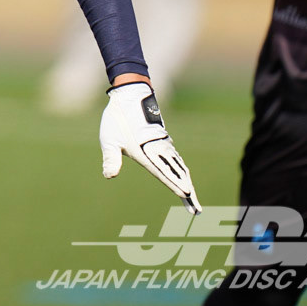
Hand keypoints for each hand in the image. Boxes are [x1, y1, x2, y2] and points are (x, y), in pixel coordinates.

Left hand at [100, 82, 201, 212]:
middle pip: (177, 174)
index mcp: (146, 153)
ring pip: (179, 167)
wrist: (130, 95)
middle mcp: (158, 151)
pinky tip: (184, 176)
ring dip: (187, 182)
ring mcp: (163, 145)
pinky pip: (176, 159)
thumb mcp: (109, 140)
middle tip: (197, 210)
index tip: (187, 196)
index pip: (164, 173)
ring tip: (193, 198)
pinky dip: (182, 171)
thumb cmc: (117, 119)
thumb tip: (109, 176)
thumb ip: (111, 158)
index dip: (175, 185)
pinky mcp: (163, 140)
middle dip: (187, 193)